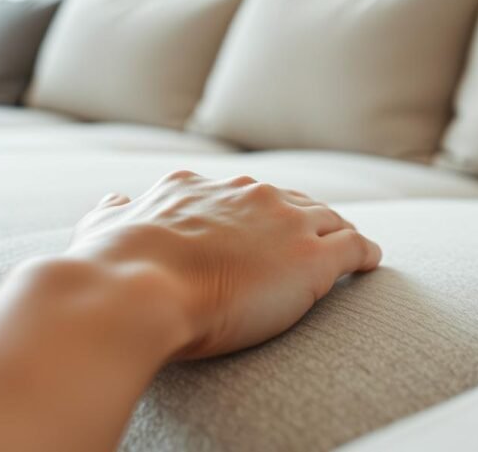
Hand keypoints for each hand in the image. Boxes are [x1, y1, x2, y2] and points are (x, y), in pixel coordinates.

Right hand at [65, 170, 381, 358]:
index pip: (240, 194)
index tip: (261, 225)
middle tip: (313, 235)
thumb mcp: (104, 227)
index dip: (256, 211)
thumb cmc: (115, 266)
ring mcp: (283, 223)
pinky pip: (354, 246)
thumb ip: (113, 212)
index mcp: (197, 188)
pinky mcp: (312, 257)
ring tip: (351, 246)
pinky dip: (366, 253)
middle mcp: (245, 194)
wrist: (136, 290)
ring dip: (340, 231)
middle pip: (290, 201)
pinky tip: (373, 262)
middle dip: (303, 216)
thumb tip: (113, 200)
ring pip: (329, 218)